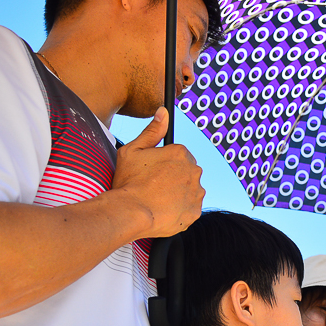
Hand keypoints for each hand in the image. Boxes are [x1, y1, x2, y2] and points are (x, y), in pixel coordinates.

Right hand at [112, 107, 204, 237]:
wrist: (131, 213)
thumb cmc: (129, 181)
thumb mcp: (133, 150)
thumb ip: (152, 131)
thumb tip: (164, 112)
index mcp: (180, 153)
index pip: (178, 155)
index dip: (164, 164)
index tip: (153, 173)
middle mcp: (194, 171)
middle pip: (186, 171)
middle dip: (174, 177)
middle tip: (154, 186)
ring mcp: (196, 192)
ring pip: (190, 189)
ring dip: (179, 193)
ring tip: (158, 200)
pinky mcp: (195, 211)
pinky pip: (190, 207)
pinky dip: (180, 209)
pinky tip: (164, 210)